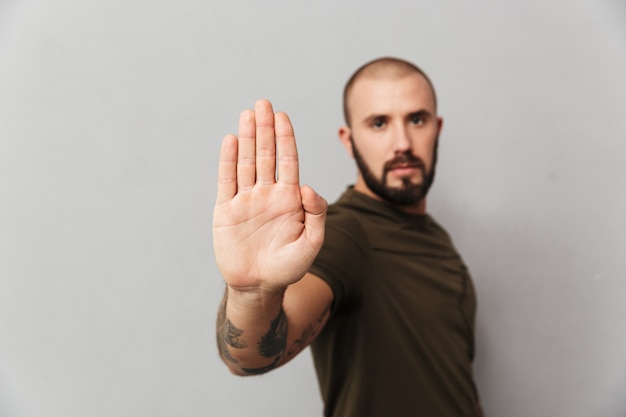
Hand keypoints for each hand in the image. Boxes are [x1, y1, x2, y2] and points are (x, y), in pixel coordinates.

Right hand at [213, 99, 326, 292]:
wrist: (259, 286)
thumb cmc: (289, 267)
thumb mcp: (312, 243)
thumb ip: (316, 214)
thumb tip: (308, 187)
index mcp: (289, 198)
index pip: (288, 161)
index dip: (286, 138)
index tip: (283, 116)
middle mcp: (267, 193)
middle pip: (266, 154)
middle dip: (266, 129)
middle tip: (264, 103)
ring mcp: (246, 200)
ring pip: (246, 162)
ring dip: (247, 138)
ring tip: (248, 114)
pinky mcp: (226, 210)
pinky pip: (227, 181)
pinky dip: (228, 161)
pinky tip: (231, 141)